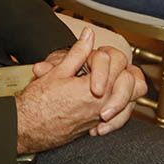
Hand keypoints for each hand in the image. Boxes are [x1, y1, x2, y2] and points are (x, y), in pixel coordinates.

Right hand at [15, 28, 145, 152]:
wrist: (29, 128)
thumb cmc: (39, 102)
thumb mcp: (58, 71)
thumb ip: (78, 52)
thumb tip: (88, 35)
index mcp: (95, 89)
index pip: (118, 63)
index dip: (105, 55)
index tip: (90, 57)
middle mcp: (105, 105)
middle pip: (133, 81)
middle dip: (121, 68)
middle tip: (103, 64)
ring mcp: (105, 118)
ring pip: (134, 99)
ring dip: (126, 85)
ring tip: (111, 77)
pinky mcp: (100, 126)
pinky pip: (124, 115)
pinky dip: (121, 103)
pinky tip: (106, 97)